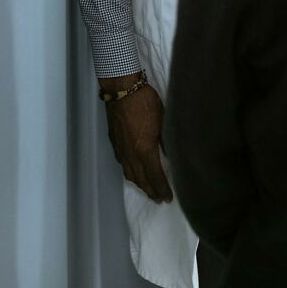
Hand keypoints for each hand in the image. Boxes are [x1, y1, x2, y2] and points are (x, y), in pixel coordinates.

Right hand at [100, 75, 172, 203]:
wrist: (122, 88)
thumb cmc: (145, 102)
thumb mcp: (163, 120)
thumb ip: (166, 141)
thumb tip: (172, 155)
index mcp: (145, 150)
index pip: (155, 177)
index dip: (162, 189)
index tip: (169, 198)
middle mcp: (131, 154)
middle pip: (140, 179)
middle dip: (151, 191)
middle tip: (159, 199)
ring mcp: (121, 148)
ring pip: (129, 173)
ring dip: (139, 184)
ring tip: (147, 189)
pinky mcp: (114, 140)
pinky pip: (122, 163)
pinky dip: (129, 171)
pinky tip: (133, 169)